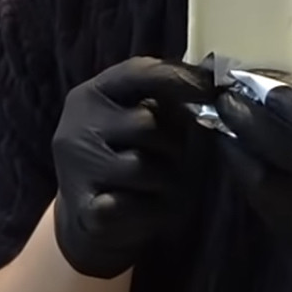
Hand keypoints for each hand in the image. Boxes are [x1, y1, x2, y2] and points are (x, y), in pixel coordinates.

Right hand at [50, 57, 214, 279]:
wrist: (89, 219)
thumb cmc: (124, 160)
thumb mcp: (135, 120)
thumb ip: (163, 100)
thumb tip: (215, 84)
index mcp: (90, 96)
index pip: (137, 72)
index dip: (179, 78)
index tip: (213, 88)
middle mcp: (75, 128)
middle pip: (145, 123)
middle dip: (171, 144)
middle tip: (173, 161)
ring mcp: (76, 170)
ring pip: (143, 167)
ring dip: (164, 180)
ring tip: (159, 188)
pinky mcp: (86, 211)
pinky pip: (135, 204)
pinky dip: (150, 209)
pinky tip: (144, 207)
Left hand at [212, 79, 291, 291]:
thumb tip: (288, 86)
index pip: (279, 122)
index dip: (256, 96)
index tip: (239, 74)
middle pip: (255, 148)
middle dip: (235, 117)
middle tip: (224, 95)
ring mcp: (287, 219)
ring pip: (248, 175)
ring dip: (233, 145)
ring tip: (227, 120)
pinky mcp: (282, 235)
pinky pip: (255, 196)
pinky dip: (246, 170)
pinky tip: (245, 153)